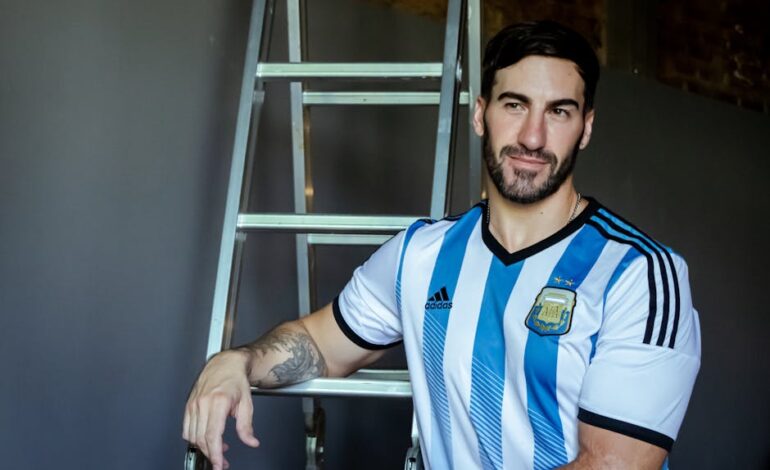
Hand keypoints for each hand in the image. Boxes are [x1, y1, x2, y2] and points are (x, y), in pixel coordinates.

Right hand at [183, 350, 260, 469]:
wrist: (225, 364)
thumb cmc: (236, 380)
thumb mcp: (247, 403)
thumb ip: (247, 426)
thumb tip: (250, 442)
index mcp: (218, 402)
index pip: (213, 435)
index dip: (215, 454)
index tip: (219, 464)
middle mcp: (203, 403)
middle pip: (201, 439)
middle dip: (211, 454)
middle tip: (222, 462)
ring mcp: (193, 404)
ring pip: (192, 436)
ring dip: (204, 447)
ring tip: (218, 449)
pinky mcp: (188, 405)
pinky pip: (186, 428)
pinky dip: (194, 438)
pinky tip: (207, 438)